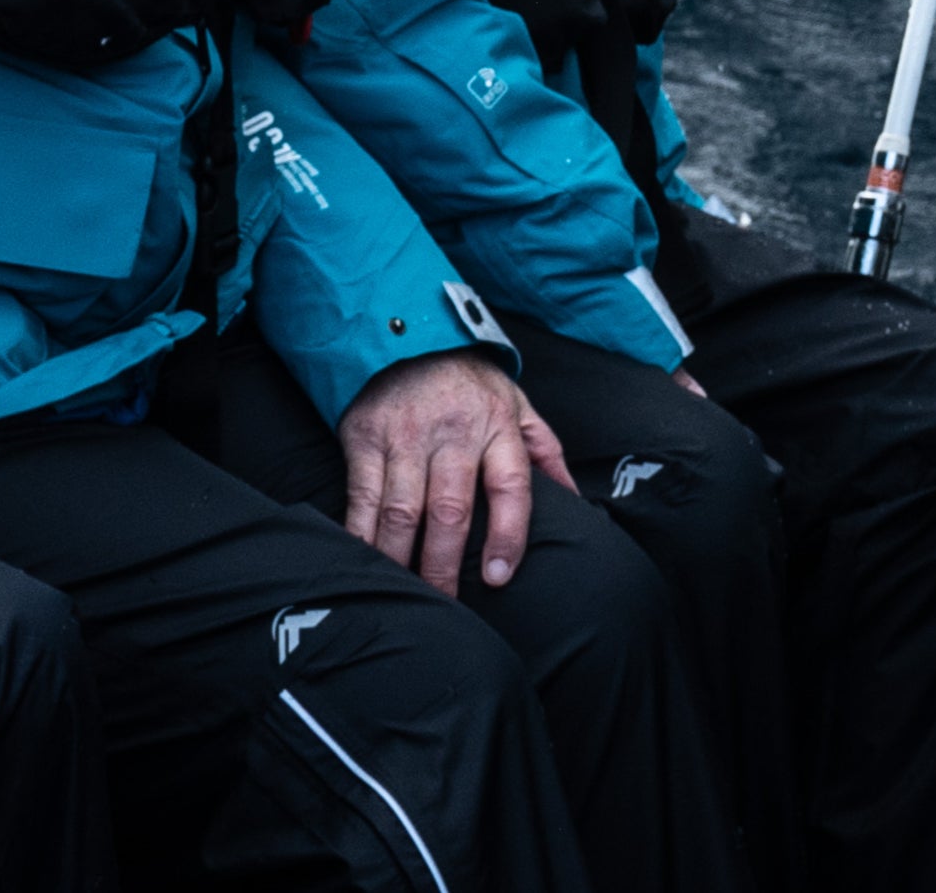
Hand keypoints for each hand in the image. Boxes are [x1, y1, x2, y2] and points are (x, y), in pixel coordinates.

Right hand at [337, 351, 543, 591]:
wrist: (408, 330)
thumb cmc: (470, 382)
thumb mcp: (517, 402)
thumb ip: (544, 451)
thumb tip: (576, 502)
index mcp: (497, 424)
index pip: (510, 485)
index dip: (508, 533)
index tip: (500, 576)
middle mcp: (452, 431)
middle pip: (450, 509)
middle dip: (444, 565)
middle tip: (445, 605)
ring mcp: (405, 435)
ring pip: (402, 511)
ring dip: (401, 560)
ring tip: (405, 595)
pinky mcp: (364, 437)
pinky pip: (361, 497)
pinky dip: (360, 535)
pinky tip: (365, 563)